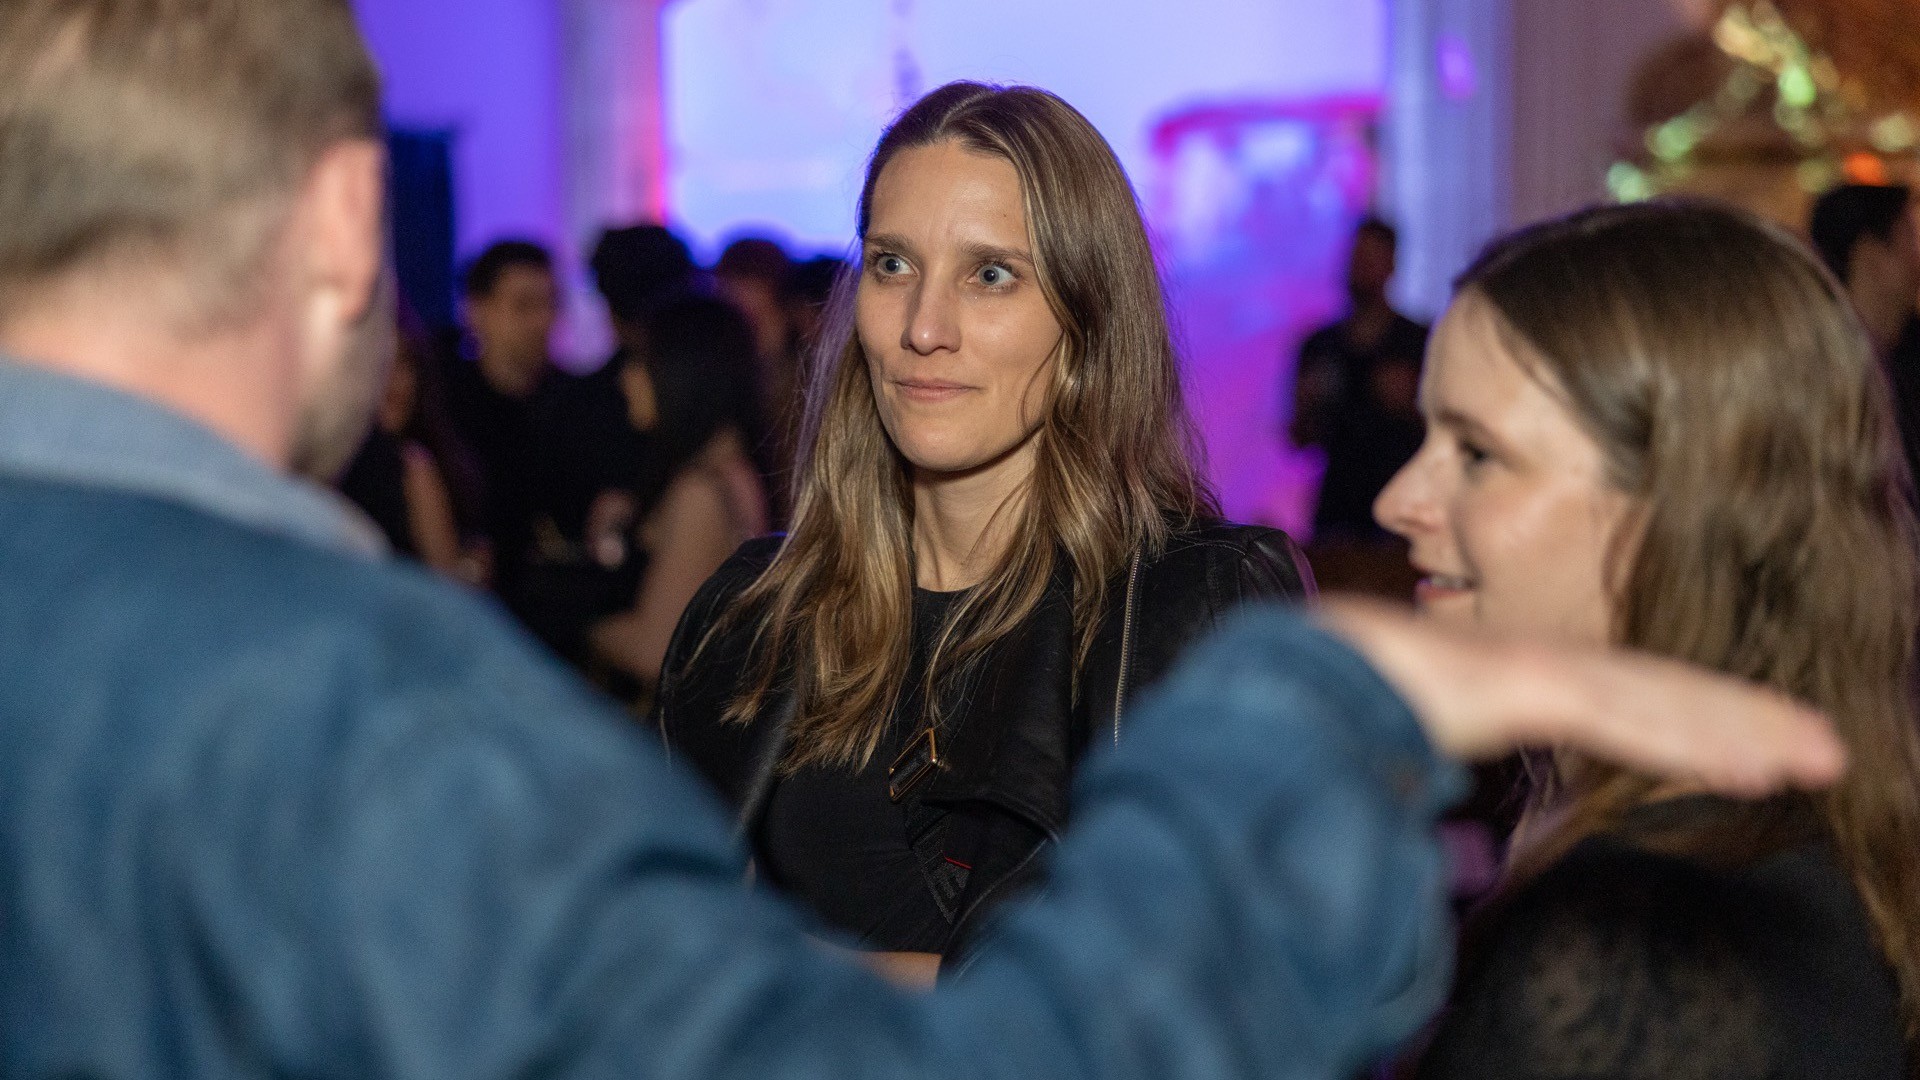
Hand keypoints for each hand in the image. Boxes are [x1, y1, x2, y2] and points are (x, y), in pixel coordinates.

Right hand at [1316, 598, 1845, 796]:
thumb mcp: (1384, 734)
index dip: (1684, 719)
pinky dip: (1689, 739)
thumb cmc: (1313, 695)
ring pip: (1656, 700)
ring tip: (1816, 758)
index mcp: (1500, 677)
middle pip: (1652, 692)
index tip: (1745, 751)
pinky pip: (1622, 715)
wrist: (1272, 666)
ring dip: (1741, 728)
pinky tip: (1752, 764)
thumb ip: (1415, 762)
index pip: (1612, 700)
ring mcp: (1529, 667)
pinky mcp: (1523, 680)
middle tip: (1817, 748)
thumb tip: (1423, 805)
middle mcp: (1528, 664)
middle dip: (1738, 718)